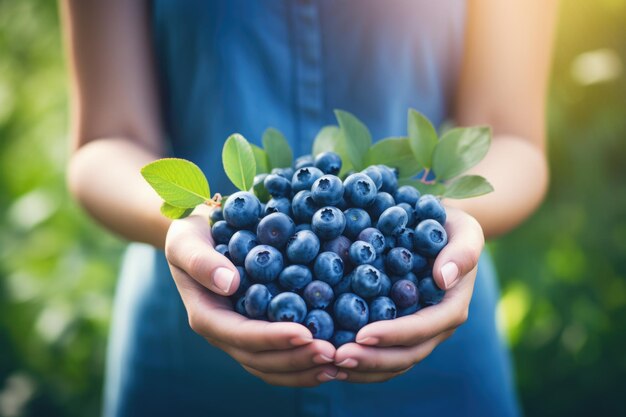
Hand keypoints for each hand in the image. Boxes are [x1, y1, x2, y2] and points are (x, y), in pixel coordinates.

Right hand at [165, 206, 337, 386]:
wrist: (199, 235)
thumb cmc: (191, 235)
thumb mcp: (185, 241)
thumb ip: (201, 262)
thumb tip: (230, 283)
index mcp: (206, 315)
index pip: (241, 335)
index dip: (272, 338)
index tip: (305, 333)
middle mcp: (224, 332)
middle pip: (260, 359)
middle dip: (296, 359)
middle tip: (332, 354)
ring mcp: (241, 335)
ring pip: (271, 366)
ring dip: (304, 368)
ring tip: (337, 365)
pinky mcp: (259, 329)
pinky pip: (281, 354)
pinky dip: (304, 361)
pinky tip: (332, 358)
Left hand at [333, 207, 483, 382]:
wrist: (437, 227)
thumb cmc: (451, 225)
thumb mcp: (465, 230)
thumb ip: (462, 252)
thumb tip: (444, 278)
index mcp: (451, 306)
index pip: (422, 328)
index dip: (393, 335)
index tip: (361, 335)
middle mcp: (436, 327)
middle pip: (406, 355)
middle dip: (372, 360)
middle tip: (337, 358)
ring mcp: (418, 333)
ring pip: (392, 363)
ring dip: (362, 369)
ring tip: (329, 366)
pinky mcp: (399, 330)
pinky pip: (380, 353)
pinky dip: (359, 363)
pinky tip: (330, 360)